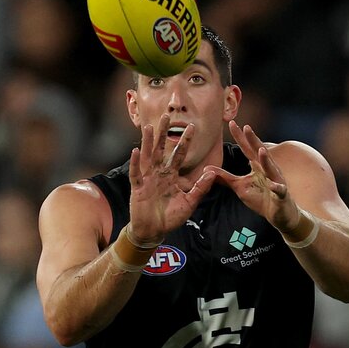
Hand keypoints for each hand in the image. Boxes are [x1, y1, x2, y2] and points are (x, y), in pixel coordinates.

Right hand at [127, 115, 214, 243]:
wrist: (154, 231)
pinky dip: (135, 163)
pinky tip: (135, 151)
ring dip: (147, 142)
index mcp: (171, 176)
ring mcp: (147, 179)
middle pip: (160, 149)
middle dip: (163, 133)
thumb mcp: (190, 202)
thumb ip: (200, 187)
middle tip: (166, 116)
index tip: (192, 127)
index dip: (185, 141)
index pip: (179, 154)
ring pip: (147, 157)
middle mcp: (159, 174)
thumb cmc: (171, 217)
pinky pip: (136, 173)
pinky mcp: (138, 188)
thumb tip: (213, 172)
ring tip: (148, 127)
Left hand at [204, 121, 300, 232]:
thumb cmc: (261, 198)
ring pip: (271, 169)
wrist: (280, 214)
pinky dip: (277, 187)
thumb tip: (206, 168)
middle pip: (259, 153)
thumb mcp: (239, 186)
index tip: (231, 123)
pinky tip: (274, 185)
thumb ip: (224, 177)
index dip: (240, 137)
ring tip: (260, 151)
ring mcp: (276, 181)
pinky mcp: (281, 195)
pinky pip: (279, 190)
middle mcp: (267, 170)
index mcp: (257, 166)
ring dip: (266, 160)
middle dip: (253, 140)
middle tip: (246, 127)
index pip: (247, 149)